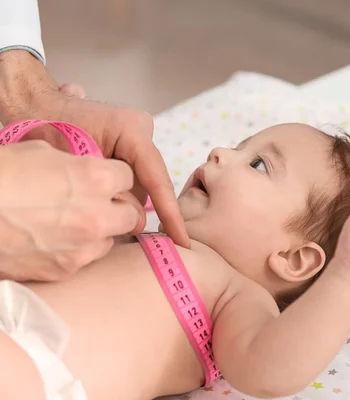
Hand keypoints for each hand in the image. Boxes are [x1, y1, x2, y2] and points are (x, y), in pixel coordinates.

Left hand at [0, 50, 188, 247]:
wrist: (35, 106)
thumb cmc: (48, 129)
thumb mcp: (77, 167)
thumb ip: (110, 193)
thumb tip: (134, 221)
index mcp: (133, 131)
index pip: (157, 179)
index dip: (170, 213)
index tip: (182, 240)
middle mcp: (142, 132)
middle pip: (148, 184)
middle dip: (129, 204)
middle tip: (100, 216)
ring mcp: (138, 138)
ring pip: (139, 184)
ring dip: (120, 197)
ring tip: (84, 193)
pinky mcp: (129, 146)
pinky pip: (130, 178)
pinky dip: (115, 191)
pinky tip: (98, 193)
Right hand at [0, 140, 140, 280]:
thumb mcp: (39, 152)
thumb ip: (75, 164)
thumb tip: (84, 171)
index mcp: (95, 178)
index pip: (130, 178)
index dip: (115, 178)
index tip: (106, 180)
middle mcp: (98, 215)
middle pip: (132, 214)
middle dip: (119, 208)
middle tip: (99, 205)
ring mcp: (83, 246)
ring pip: (112, 240)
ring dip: (100, 232)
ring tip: (71, 223)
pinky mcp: (65, 269)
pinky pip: (85, 260)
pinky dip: (77, 251)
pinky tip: (53, 241)